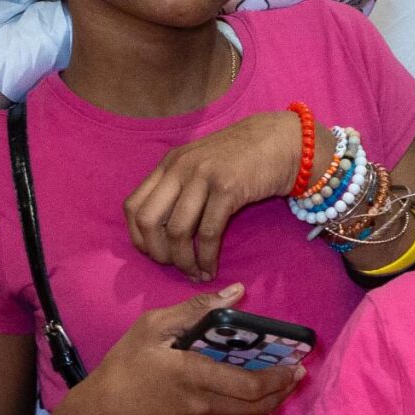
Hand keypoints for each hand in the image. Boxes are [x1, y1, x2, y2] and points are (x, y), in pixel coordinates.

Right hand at [63, 285, 301, 414]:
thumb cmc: (125, 367)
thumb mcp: (152, 328)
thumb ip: (196, 310)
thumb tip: (236, 293)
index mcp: (194, 375)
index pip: (252, 384)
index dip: (280, 376)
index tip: (295, 363)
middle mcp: (204, 407)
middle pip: (260, 404)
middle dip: (284, 389)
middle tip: (295, 373)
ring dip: (271, 402)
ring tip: (280, 386)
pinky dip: (249, 413)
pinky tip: (250, 400)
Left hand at [123, 111, 310, 280]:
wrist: (281, 140)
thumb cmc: (241, 158)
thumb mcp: (200, 164)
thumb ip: (178, 188)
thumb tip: (160, 230)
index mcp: (168, 165)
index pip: (132, 206)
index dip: (138, 237)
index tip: (153, 254)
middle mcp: (179, 169)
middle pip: (148, 220)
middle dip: (158, 252)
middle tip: (174, 267)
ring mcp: (202, 177)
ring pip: (177, 231)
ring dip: (184, 261)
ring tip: (195, 274)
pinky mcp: (228, 189)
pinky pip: (208, 233)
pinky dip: (207, 257)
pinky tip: (211, 268)